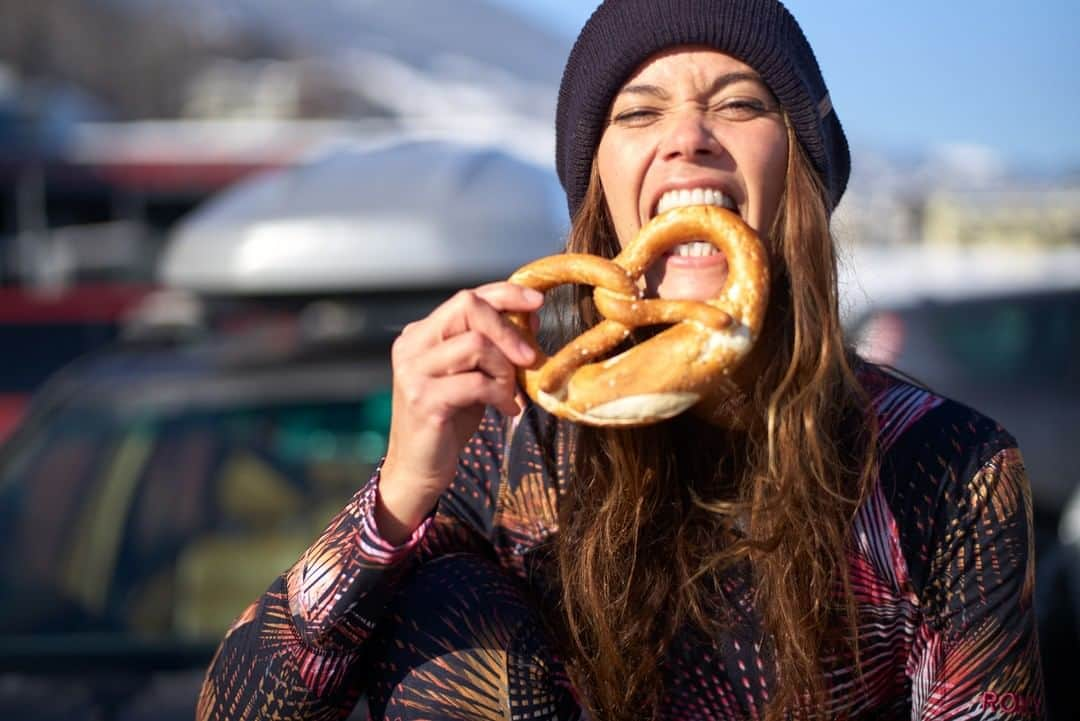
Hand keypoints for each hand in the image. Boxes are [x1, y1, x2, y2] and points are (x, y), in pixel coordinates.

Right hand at [376, 282, 542, 542]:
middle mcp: (412, 345)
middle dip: (507, 329)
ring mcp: (413, 371)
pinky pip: (476, 383)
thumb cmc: (450, 419)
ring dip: (505, 369)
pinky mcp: (424, 400)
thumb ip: (494, 346)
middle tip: (530, 358)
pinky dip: (501, 394)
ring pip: (475, 344)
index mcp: (422, 333)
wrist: (419, 468)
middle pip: (467, 307)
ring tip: (510, 393)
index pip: (467, 297)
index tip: (538, 302)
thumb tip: (530, 317)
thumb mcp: (475, 375)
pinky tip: (508, 410)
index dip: (505, 294)